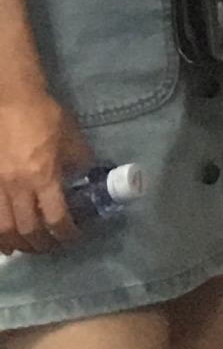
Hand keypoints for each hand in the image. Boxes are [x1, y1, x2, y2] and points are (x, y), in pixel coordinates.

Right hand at [0, 83, 90, 253]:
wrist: (10, 100)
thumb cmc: (44, 117)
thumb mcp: (72, 139)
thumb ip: (80, 162)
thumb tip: (88, 178)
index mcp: (43, 177)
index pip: (56, 217)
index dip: (65, 232)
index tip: (73, 236)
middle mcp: (17, 187)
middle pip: (27, 229)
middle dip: (41, 244)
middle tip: (51, 248)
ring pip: (2, 227)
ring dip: (16, 243)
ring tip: (25, 249)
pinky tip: (1, 240)